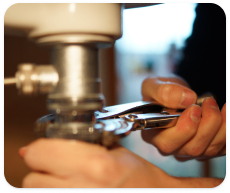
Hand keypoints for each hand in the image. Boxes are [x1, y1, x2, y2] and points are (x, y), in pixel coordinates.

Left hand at [19, 138, 222, 187]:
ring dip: (44, 186)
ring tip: (65, 181)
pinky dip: (54, 191)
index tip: (45, 150)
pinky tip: (71, 187)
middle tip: (57, 168)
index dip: (40, 149)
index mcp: (95, 165)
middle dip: (41, 170)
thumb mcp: (114, 152)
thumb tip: (45, 149)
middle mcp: (82, 189)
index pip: (38, 153)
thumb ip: (80, 146)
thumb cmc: (140, 179)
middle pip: (30, 179)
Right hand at [141, 76, 225, 159]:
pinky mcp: (205, 149)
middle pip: (192, 149)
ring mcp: (188, 150)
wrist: (174, 95)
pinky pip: (222, 148)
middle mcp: (171, 147)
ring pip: (210, 150)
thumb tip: (187, 99)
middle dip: (207, 125)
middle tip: (208, 102)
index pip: (167, 143)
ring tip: (215, 103)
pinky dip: (227, 130)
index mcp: (153, 134)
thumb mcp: (153, 85)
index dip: (184, 129)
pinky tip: (225, 111)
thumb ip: (163, 91)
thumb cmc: (160, 93)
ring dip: (220, 125)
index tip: (194, 108)